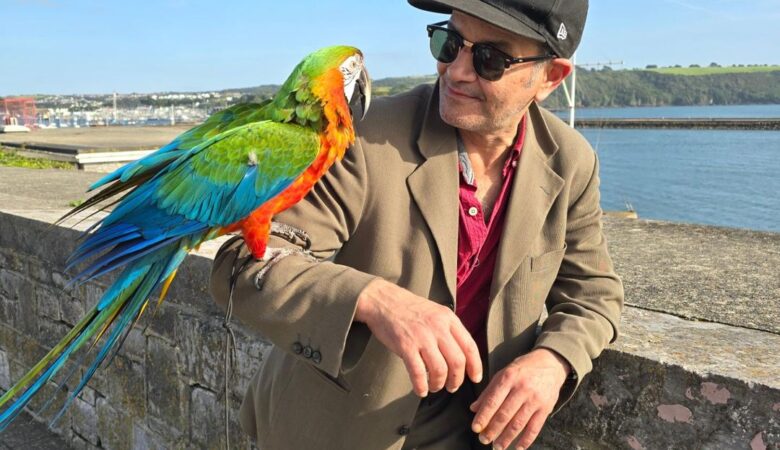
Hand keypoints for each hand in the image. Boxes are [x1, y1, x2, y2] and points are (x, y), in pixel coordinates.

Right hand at [355, 278, 482, 396]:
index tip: (475, 378)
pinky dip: (421, 386)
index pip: (470, 346)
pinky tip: (420, 390)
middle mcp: (438, 327)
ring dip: (439, 384)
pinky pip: (418, 372)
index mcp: (448, 319)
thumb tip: (461, 355)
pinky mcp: (405, 346)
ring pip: (440, 369)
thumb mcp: (436, 312)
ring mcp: (422, 337)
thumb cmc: (410, 309)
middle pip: (457, 361)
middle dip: (456, 380)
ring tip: (434, 387)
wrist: (383, 301)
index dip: (475, 366)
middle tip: (451, 387)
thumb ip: (449, 330)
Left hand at [470, 348, 569, 449]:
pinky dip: (526, 440)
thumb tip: (474, 408)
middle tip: (484, 440)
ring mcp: (535, 399)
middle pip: (505, 414)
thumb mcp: (503, 373)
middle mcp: (522, 388)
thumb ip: (489, 392)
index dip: (483, 416)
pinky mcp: (546, 408)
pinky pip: (535, 428)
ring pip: (518, 423)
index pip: (493, 401)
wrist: (550, 363)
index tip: (475, 428)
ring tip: (497, 447)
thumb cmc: (522, 369)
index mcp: (508, 378)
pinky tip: (518, 448)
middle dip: (492, 430)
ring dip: (506, 438)